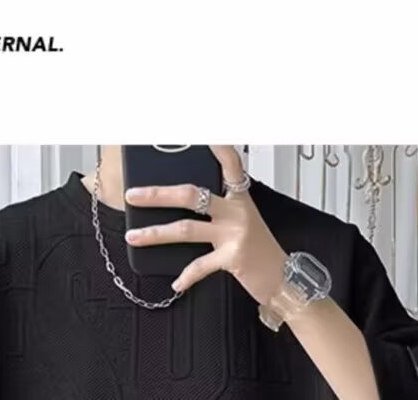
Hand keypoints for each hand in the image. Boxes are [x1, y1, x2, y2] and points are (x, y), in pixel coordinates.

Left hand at [124, 146, 286, 300]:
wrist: (284, 278)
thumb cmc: (259, 248)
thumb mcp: (242, 219)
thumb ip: (218, 207)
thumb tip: (182, 199)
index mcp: (239, 196)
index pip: (230, 163)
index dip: (218, 147)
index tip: (205, 134)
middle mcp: (237, 210)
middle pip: (192, 194)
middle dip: (158, 194)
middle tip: (134, 194)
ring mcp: (235, 233)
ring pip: (187, 229)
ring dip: (156, 233)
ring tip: (134, 236)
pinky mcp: (234, 258)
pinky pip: (201, 265)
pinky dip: (186, 276)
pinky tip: (175, 283)